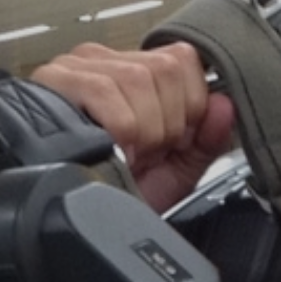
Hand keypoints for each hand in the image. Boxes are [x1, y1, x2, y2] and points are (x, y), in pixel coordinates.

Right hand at [32, 42, 236, 212]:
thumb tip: (225, 105)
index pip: (183, 57)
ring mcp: (77, 67)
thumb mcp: (173, 171)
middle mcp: (106, 62)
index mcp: (136, 73)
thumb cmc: (117, 192)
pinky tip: (114, 150)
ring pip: (138, 78)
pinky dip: (120, 129)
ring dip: (143, 130)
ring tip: (128, 154)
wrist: (80, 224)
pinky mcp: (54, 80)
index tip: (174, 142)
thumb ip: (206, 140)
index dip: (190, 104)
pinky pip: (105, 90)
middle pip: (166, 67)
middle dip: (168, 123)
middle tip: (148, 153)